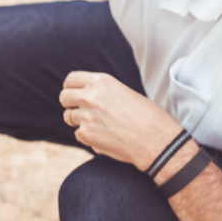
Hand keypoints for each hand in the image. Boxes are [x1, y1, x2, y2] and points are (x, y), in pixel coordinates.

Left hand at [58, 71, 181, 169]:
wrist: (157, 141)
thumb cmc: (147, 116)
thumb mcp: (124, 92)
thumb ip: (102, 92)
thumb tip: (85, 95)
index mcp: (101, 81)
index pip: (70, 79)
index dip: (71, 88)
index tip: (75, 93)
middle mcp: (90, 96)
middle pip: (64, 97)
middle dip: (70, 104)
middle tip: (81, 110)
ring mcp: (86, 116)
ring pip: (68, 117)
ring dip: (78, 121)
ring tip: (97, 124)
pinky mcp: (86, 134)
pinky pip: (78, 134)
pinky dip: (87, 136)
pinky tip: (104, 137)